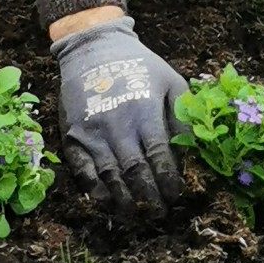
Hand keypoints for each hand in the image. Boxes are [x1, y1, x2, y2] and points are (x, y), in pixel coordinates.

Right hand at [51, 16, 187, 211]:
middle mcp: (117, 126)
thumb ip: (182, 116)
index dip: (169, 181)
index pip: (159, 158)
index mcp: (144, 113)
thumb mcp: (170, 81)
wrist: (92, 49)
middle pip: (136, 172)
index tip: (177, 195)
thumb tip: (191, 153)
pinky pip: (83, 171)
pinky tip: (107, 200)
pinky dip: (95, 190)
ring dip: (124, 200)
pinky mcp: (72, 136)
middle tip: (160, 213)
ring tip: (136, 213)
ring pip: (110, 177)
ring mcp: (92, 133)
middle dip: (150, 197)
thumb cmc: (138, 66)